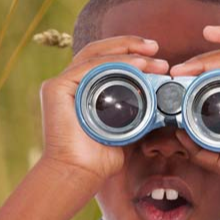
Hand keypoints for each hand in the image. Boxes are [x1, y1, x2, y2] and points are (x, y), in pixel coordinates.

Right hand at [38, 35, 169, 186]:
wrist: (80, 174)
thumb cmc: (99, 159)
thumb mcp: (127, 130)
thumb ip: (139, 115)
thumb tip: (163, 102)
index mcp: (84, 90)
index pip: (107, 62)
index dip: (132, 54)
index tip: (157, 59)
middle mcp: (71, 83)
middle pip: (101, 53)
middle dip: (131, 46)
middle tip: (156, 48)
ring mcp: (62, 83)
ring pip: (96, 55)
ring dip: (126, 51)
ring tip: (152, 54)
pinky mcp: (56, 87)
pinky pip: (89, 66)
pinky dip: (114, 61)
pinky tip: (137, 64)